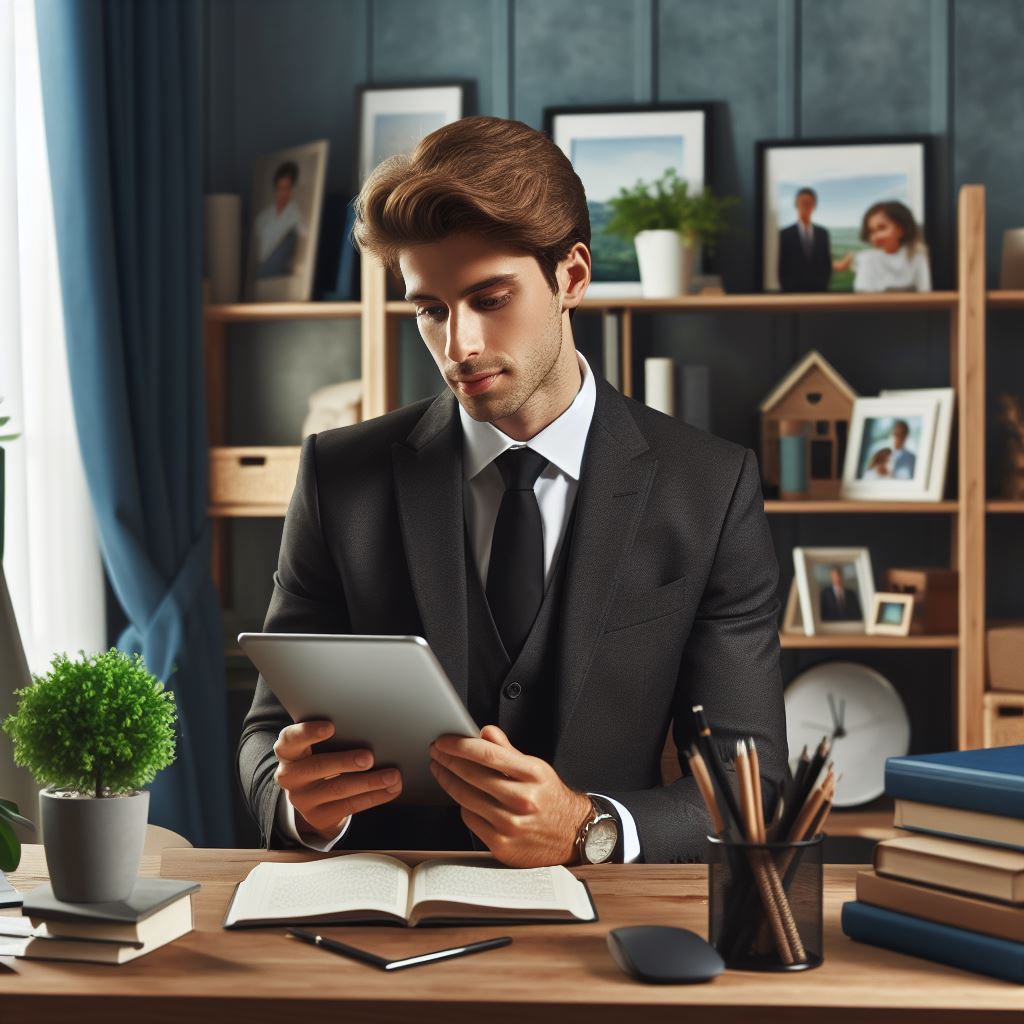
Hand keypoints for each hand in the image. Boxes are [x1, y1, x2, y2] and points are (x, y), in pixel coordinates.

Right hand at [273, 721, 401, 841]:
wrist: (312, 797)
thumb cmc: (321, 758)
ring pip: (338, 789)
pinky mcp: (318, 817)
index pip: (291, 739)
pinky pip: (350, 805)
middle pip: (317, 766)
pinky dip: (375, 796)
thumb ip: (334, 738)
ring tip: (392, 776)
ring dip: (370, 782)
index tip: (331, 726)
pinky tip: (391, 789)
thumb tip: (370, 730)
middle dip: (346, 761)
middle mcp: (290, 776)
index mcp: (288, 751)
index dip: (309, 732)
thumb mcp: (317, 747)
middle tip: (369, 757)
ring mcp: (302, 799)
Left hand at [430, 725, 591, 867]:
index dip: (460, 745)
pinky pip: (470, 820)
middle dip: (448, 760)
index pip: (488, 755)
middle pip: (473, 775)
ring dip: (448, 781)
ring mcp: (512, 824)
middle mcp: (523, 800)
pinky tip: (462, 797)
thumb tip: (484, 733)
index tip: (444, 741)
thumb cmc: (552, 800)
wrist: (573, 836)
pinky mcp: (503, 845)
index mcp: (533, 775)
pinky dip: (463, 806)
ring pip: (466, 798)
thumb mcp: (537, 769)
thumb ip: (508, 750)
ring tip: (442, 770)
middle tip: (436, 752)